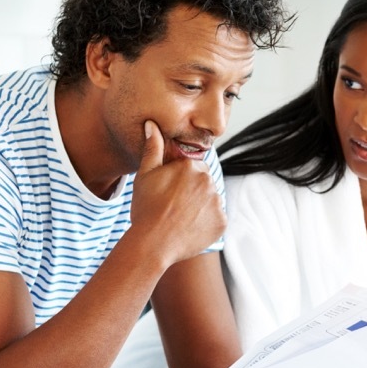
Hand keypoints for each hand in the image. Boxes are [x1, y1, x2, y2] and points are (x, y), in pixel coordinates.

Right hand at [132, 120, 225, 265]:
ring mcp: (218, 202)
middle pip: (203, 183)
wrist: (153, 243)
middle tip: (173, 206)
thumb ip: (152, 148)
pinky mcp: (222, 222)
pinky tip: (189, 228)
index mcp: (192, 166)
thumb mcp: (145, 175)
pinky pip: (215, 219)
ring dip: (200, 206)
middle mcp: (210, 181)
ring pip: (210, 200)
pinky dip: (205, 223)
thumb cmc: (145, 208)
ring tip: (180, 218)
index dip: (179, 180)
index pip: (192, 167)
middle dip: (192, 191)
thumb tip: (152, 124)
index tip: (168, 192)